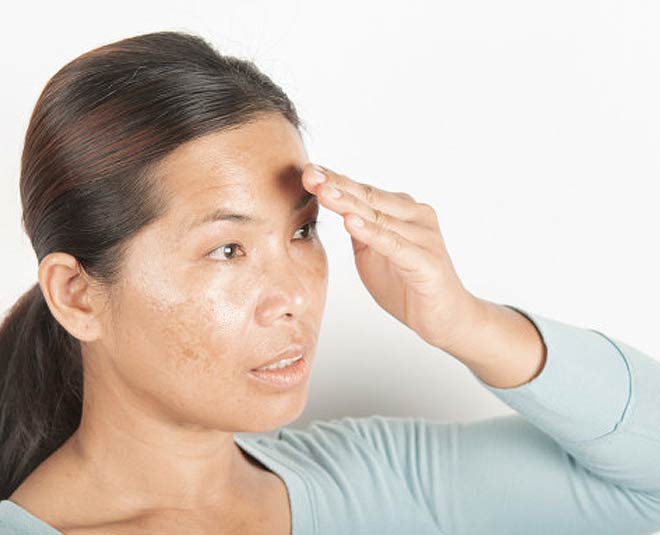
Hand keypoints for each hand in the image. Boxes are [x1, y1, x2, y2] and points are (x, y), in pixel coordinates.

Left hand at [302, 163, 483, 351]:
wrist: (447, 318)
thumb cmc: (409, 285)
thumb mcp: (372, 254)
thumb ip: (358, 231)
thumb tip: (331, 209)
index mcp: (403, 212)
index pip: (363, 191)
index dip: (335, 180)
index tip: (307, 171)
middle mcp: (417, 217)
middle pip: (369, 197)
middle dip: (337, 185)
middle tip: (310, 174)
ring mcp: (424, 238)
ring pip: (379, 217)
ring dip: (349, 205)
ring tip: (324, 193)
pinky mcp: (428, 262)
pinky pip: (395, 246)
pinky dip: (372, 234)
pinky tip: (352, 224)